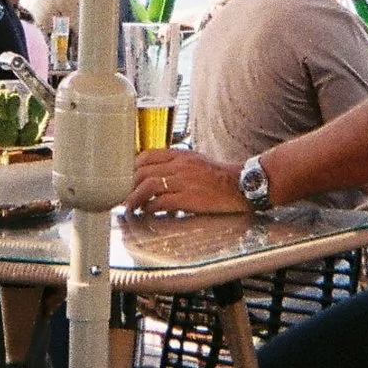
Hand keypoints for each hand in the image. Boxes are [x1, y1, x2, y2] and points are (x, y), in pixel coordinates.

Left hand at [128, 149, 247, 214]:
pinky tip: (148, 212)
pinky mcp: (188, 198)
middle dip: (129, 185)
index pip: (146, 155)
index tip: (127, 179)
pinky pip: (161, 202)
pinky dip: (150, 208)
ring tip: (130, 207)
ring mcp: (183, 181)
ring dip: (135, 198)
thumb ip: (176, 163)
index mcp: (180, 154)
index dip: (132, 168)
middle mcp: (179, 165)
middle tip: (125, 196)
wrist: (242, 184)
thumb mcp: (196, 160)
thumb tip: (157, 172)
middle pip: (142, 172)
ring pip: (148, 186)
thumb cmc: (220, 176)